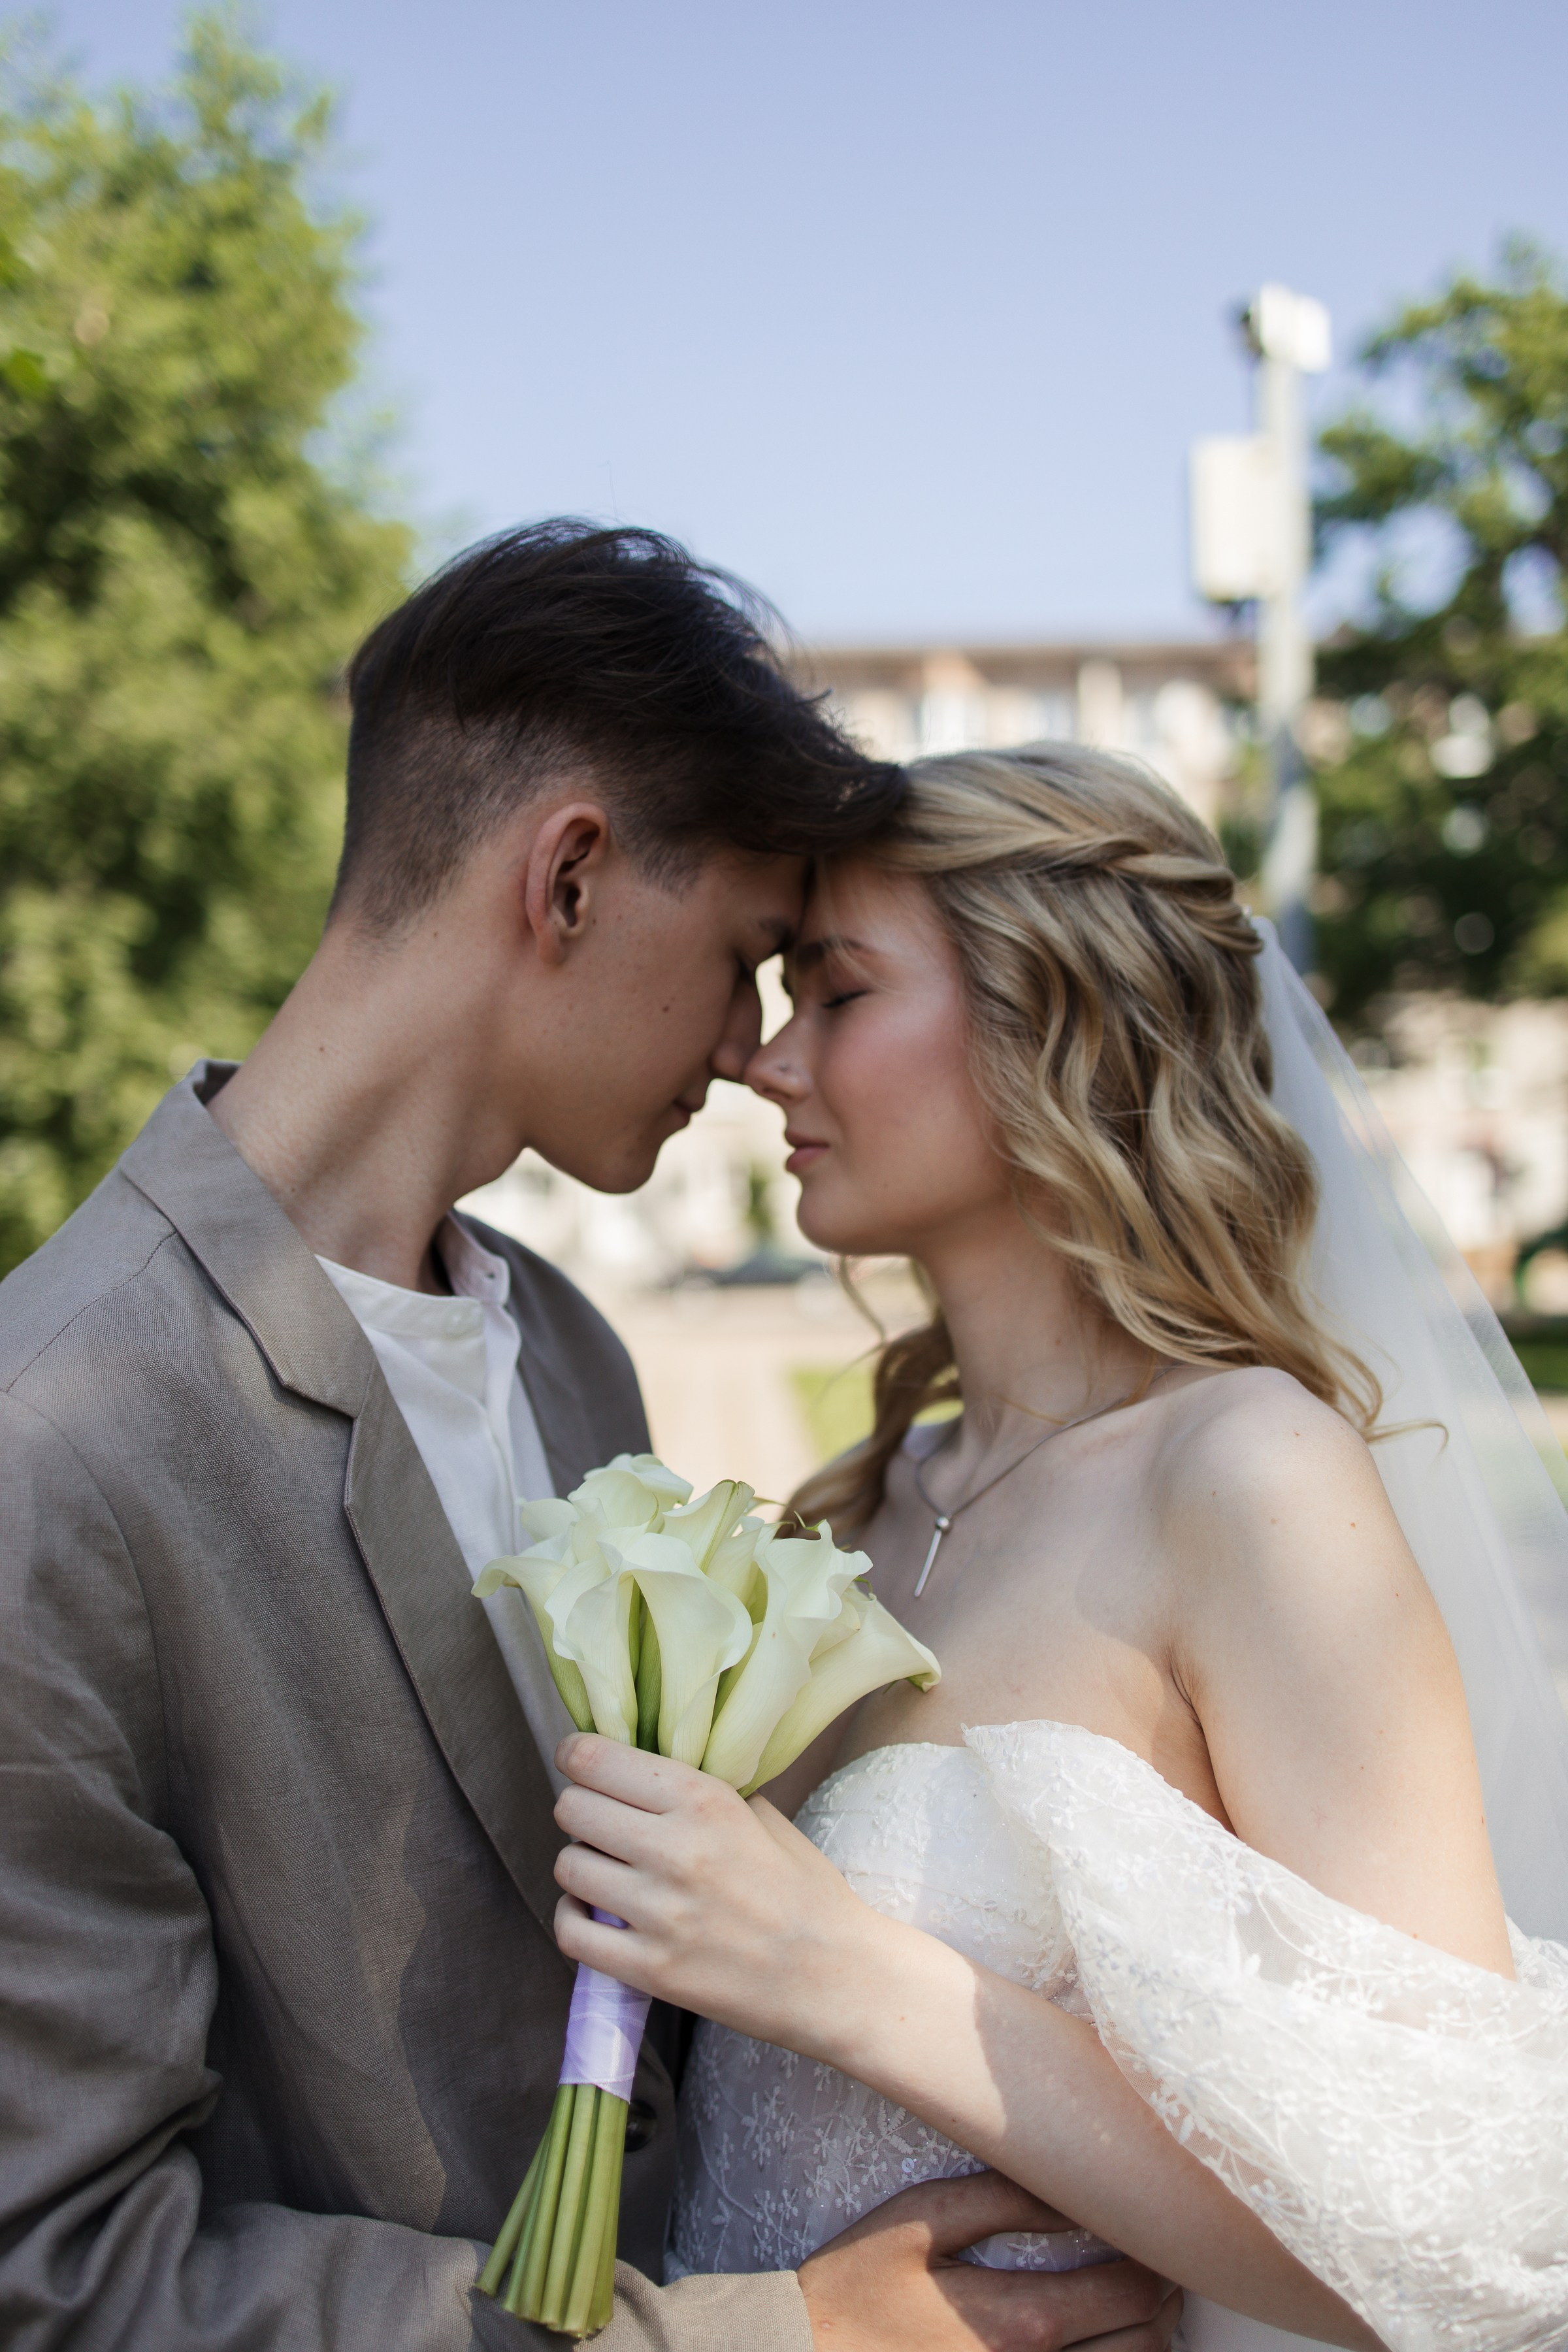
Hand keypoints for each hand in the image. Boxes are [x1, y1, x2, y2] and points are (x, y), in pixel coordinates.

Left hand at [552, 1733, 891, 2060]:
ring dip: (580, 1864)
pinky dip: (573, 1918)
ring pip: (567, 1866)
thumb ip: (703, 1792)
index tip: (577, 1760)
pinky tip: (596, 1913)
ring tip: (606, 1870)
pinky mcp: (649, 1969)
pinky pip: (570, 1931)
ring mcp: (659, 1913)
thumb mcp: (763, 1817)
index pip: (596, 1759)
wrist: (834, 1976)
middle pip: (572, 1808)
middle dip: (579, 1810)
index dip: (576, 1756)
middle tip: (600, 1823)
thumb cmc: (805, 1892)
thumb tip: (643, 1769)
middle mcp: (676, 1849)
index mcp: (705, 1800)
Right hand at [799, 2172, 1182, 2351]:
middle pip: (1147, 2347)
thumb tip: (1068, 2189)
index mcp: (1022, 2322)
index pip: (1134, 2294)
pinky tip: (1097, 2344)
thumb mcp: (919, 2219)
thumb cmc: (856, 2287)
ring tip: (1137, 2308)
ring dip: (1147, 2344)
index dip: (1160, 2260)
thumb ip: (999, 2197)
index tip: (1155, 2231)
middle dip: (1163, 2302)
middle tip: (1157, 2266)